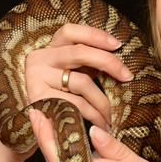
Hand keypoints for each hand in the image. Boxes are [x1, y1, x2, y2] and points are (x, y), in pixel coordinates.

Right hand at [24, 22, 132, 138]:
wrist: (32, 129)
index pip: (70, 32)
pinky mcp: (39, 100)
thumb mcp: (69, 76)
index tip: (117, 44)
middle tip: (128, 76)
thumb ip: (85, 65)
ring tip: (111, 116)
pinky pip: (76, 104)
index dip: (94, 34)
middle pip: (80, 53)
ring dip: (103, 101)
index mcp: (47, 49)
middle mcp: (38, 59)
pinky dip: (93, 115)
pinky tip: (101, 123)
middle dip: (109, 62)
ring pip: (82, 82)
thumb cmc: (58, 100)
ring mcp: (36, 79)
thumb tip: (117, 60)